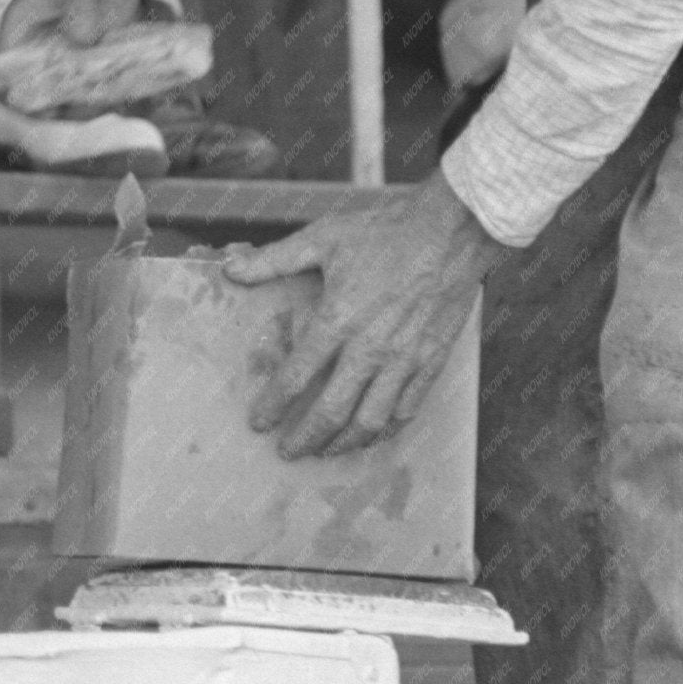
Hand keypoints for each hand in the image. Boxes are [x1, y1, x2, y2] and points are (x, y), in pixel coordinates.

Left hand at [222, 170, 500, 456]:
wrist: (453, 232)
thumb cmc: (387, 232)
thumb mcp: (323, 237)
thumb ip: (274, 260)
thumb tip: (229, 269)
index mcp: (337, 320)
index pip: (296, 377)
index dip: (273, 405)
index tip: (259, 423)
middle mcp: (369, 349)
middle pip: (331, 411)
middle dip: (304, 438)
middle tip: (287, 452)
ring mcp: (403, 360)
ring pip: (371, 420)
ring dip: (344, 443)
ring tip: (326, 452)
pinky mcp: (430, 361)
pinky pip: (407, 409)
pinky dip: (387, 430)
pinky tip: (373, 436)